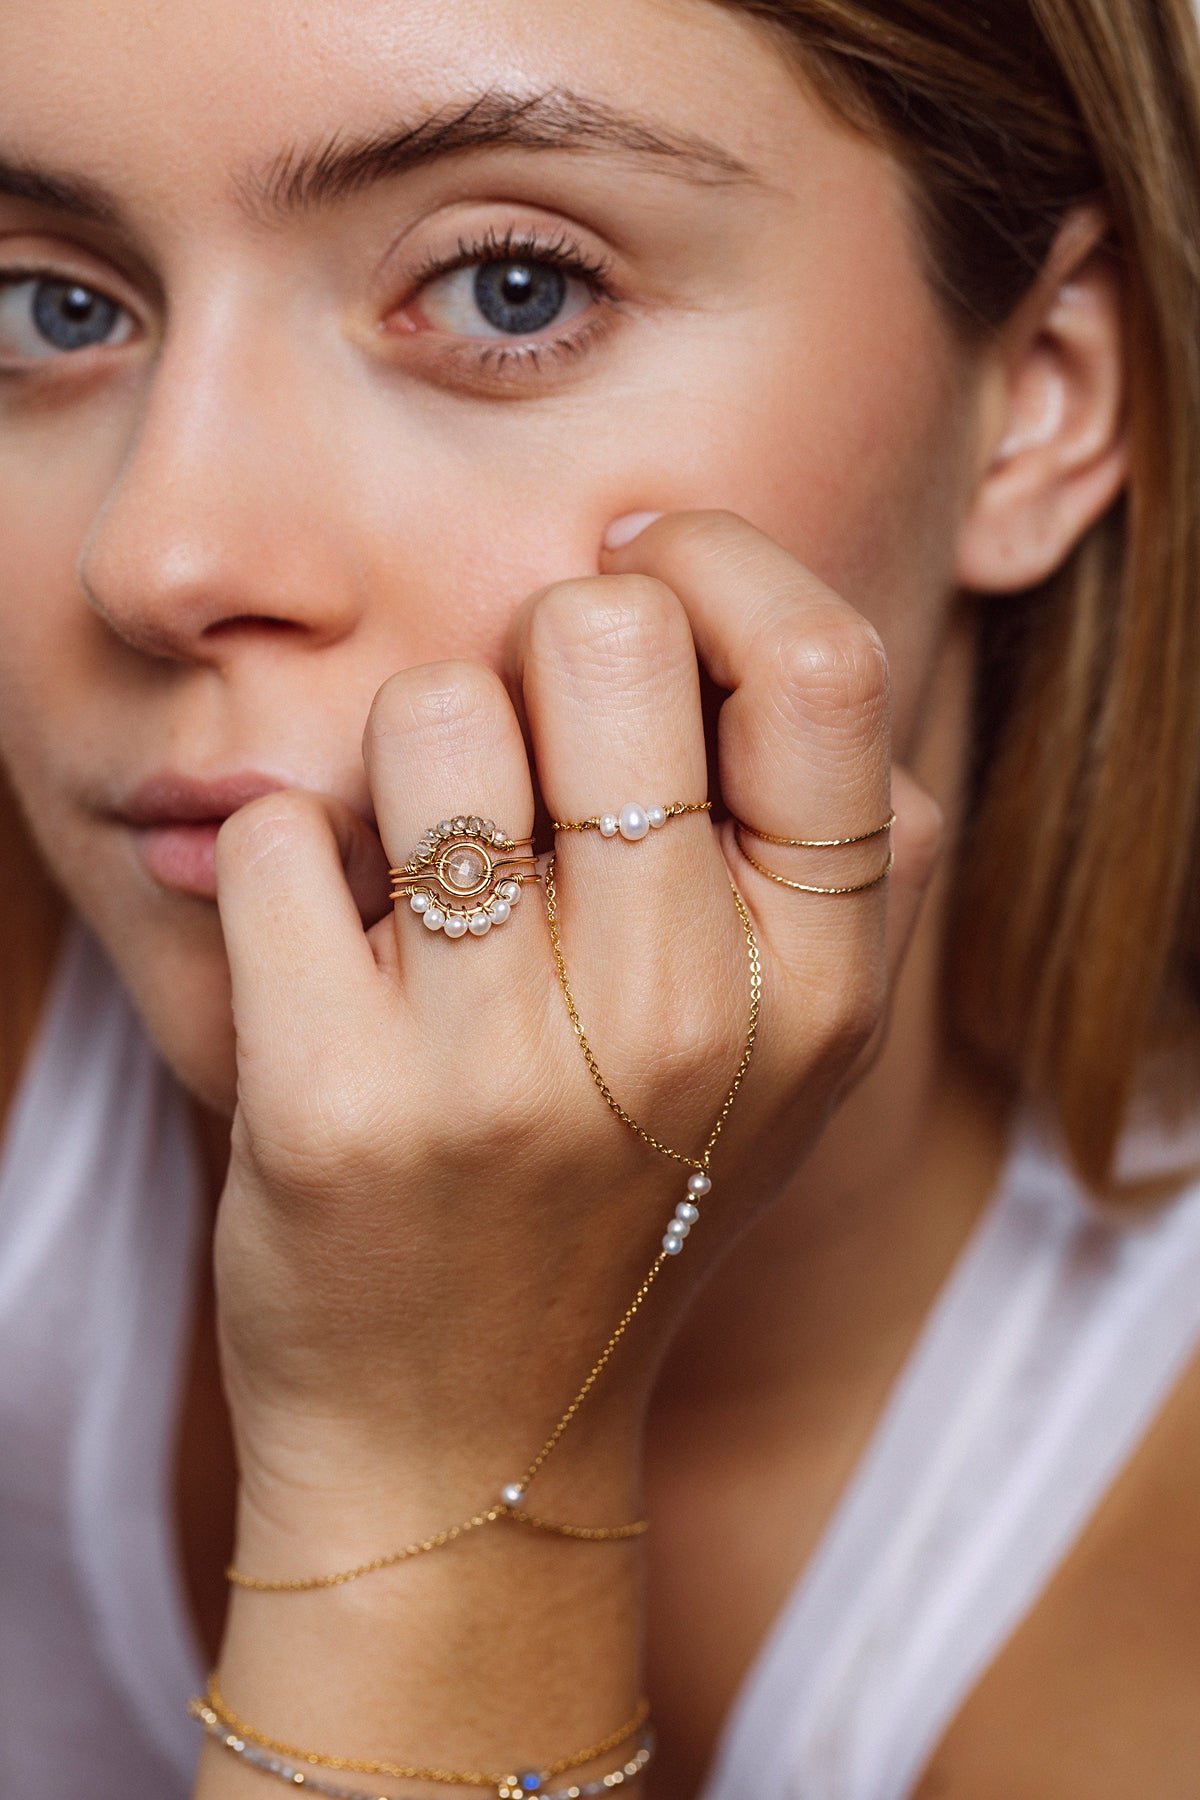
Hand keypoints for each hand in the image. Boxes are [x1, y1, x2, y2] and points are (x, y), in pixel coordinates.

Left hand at [211, 509, 941, 1547]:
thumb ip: (831, 849)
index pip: (816, 661)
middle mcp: (686, 1016)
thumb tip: (740, 614)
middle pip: (604, 635)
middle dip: (535, 648)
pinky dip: (288, 859)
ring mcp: (506, 1068)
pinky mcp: (334, 1106)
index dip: (716, 565)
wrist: (467, 1441)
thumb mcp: (793, 1053)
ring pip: (427, 710)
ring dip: (405, 758)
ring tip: (423, 873)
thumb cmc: (626, 1200)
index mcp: (820, 981)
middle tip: (512, 752)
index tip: (636, 575)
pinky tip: (330, 951)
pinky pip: (282, 830)